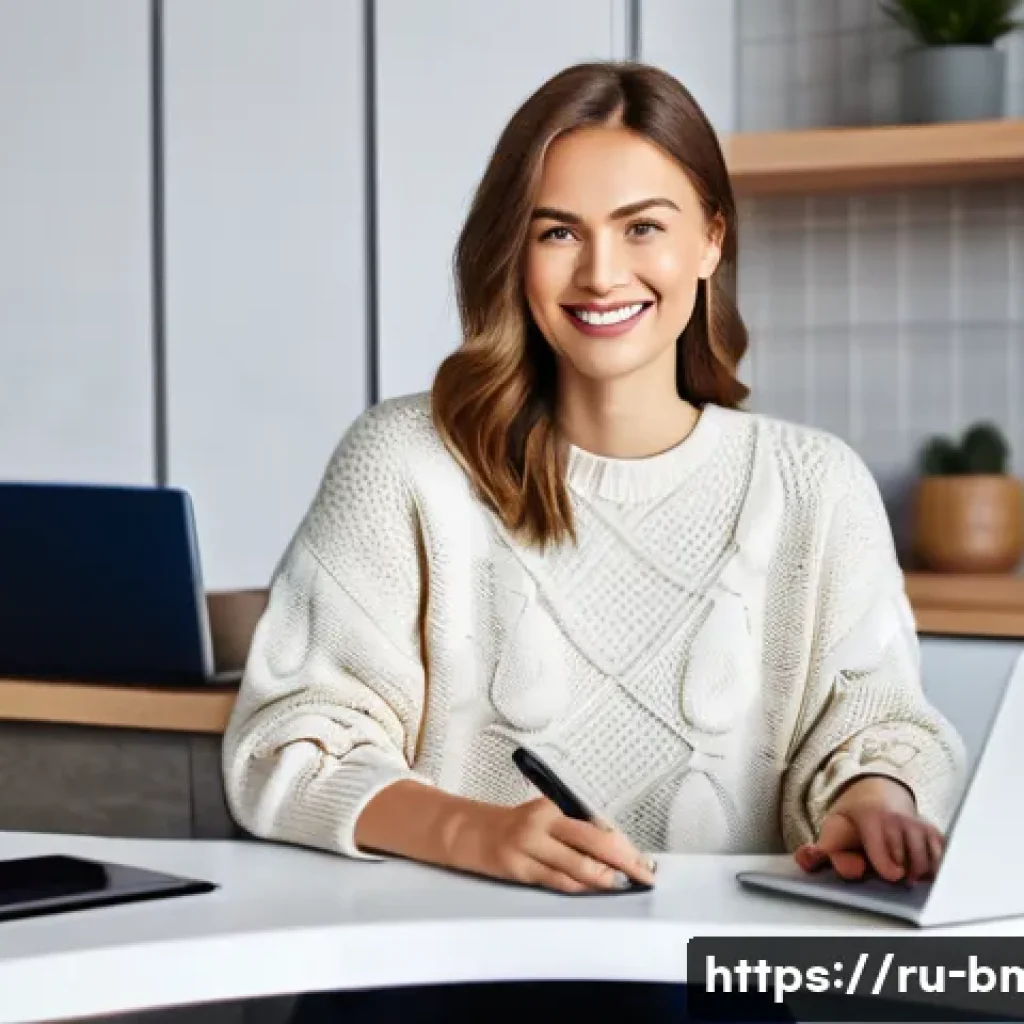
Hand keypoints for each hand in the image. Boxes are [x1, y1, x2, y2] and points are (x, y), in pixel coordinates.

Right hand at [445, 797, 656, 893]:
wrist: (467, 832)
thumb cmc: (513, 825)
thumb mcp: (544, 816)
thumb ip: (573, 828)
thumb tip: (613, 846)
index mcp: (550, 806)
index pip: (595, 825)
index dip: (622, 843)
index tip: (641, 857)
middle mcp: (541, 824)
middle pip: (592, 843)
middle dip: (622, 862)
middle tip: (643, 874)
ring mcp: (528, 848)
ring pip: (577, 868)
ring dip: (604, 879)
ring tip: (622, 884)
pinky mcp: (518, 870)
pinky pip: (557, 881)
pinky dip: (579, 887)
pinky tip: (593, 889)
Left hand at [794, 776, 943, 884]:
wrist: (876, 794)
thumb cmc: (853, 819)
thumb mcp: (833, 829)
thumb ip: (820, 849)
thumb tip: (806, 859)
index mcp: (873, 819)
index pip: (889, 863)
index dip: (887, 870)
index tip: (884, 871)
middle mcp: (898, 820)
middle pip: (907, 868)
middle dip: (898, 872)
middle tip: (887, 864)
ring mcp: (918, 825)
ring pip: (926, 867)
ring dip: (915, 873)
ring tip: (900, 864)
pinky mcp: (934, 831)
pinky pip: (940, 860)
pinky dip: (931, 868)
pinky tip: (915, 862)